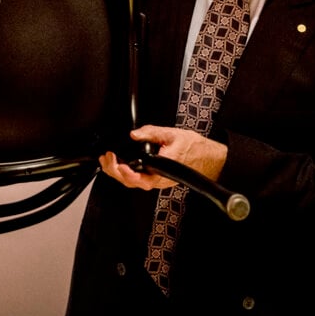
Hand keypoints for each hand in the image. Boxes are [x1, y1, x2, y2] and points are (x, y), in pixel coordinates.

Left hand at [99, 125, 228, 189]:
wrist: (208, 157)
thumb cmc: (193, 147)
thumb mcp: (171, 134)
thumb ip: (151, 132)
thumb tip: (134, 133)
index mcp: (162, 170)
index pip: (140, 178)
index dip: (125, 173)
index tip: (115, 161)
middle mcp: (159, 179)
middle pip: (132, 183)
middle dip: (115, 172)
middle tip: (106, 158)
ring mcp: (157, 181)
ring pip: (133, 183)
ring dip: (118, 173)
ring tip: (107, 161)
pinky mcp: (156, 179)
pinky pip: (138, 180)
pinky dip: (125, 173)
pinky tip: (118, 165)